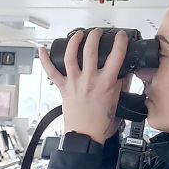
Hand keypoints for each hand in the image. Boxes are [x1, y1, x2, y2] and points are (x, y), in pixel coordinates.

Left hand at [40, 29, 128, 143]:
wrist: (85, 136)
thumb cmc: (101, 123)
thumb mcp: (118, 101)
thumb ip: (122, 84)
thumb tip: (125, 72)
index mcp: (106, 83)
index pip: (116, 55)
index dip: (120, 41)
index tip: (120, 36)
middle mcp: (89, 80)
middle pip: (91, 50)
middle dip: (95, 36)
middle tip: (97, 32)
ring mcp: (75, 83)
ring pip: (71, 56)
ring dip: (74, 41)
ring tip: (78, 34)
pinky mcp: (63, 88)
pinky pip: (51, 72)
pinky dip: (45, 60)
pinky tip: (43, 49)